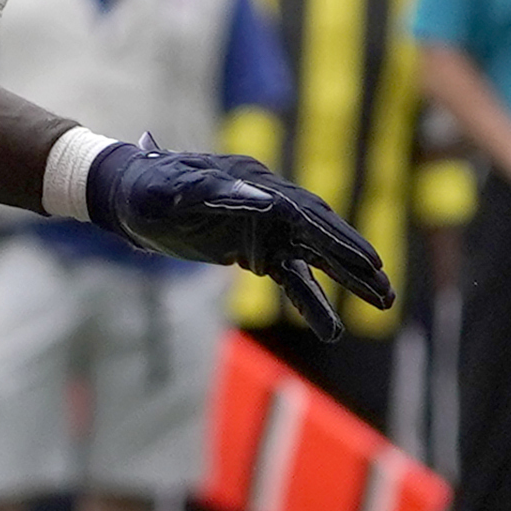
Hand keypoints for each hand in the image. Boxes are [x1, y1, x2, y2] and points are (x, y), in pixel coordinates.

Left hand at [92, 145, 394, 337]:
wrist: (123, 195)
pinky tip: (329, 327)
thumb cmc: (146, 188)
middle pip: (320, 234)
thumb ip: (213, 192)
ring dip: (346, 280)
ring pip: (312, 258)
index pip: (305, 214)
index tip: (367, 262)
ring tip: (384, 302)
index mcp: (255, 184)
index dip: (337, 239)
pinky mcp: (253, 249)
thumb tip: (264, 199)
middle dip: (354, 261)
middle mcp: (268, 202)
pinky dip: (309, 299)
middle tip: (387, 289)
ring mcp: (264, 227)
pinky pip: (289, 277)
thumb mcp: (172, 189)